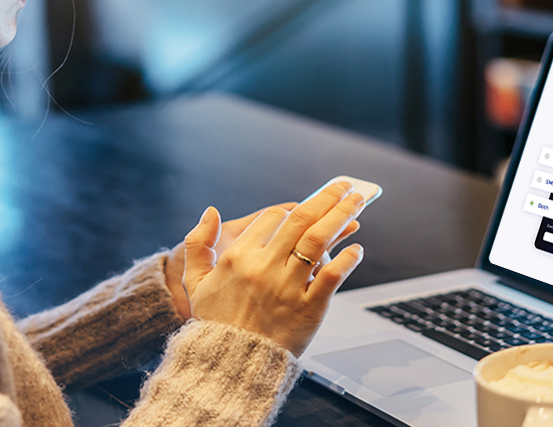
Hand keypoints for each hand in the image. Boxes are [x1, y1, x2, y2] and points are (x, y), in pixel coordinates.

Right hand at [164, 200, 360, 319]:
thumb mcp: (195, 282)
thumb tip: (211, 212)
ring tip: (357, 202)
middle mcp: (264, 268)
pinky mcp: (308, 308)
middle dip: (327, 198)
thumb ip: (197, 244)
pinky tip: (356, 248)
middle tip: (344, 186)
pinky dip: (347, 258)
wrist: (233, 365)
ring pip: (319, 240)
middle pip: (301, 220)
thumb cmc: (216, 323)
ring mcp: (287, 287)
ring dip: (342, 216)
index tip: (304, 208)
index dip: (291, 209)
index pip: (273, 217)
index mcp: (237, 257)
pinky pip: (332, 276)